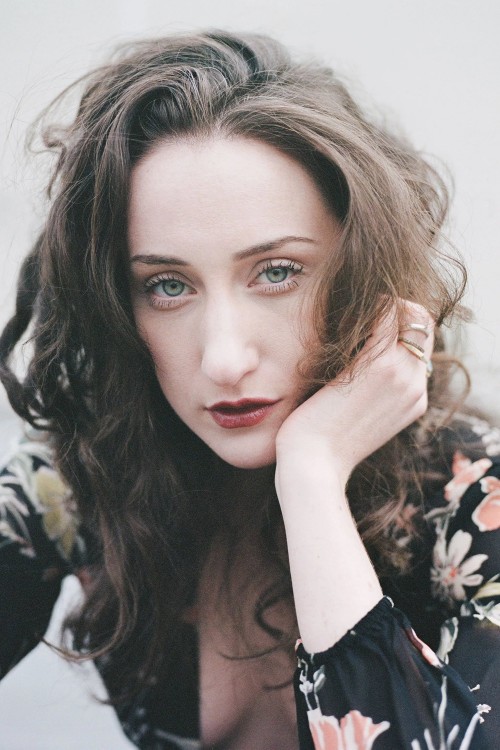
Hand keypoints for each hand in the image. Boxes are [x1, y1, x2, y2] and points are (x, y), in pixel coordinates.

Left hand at [276, 301, 433, 483]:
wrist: (315, 465)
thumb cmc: (323, 444)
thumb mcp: (359, 419)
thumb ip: (370, 394)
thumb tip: (354, 372)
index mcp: (414, 399)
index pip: (424, 345)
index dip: (404, 323)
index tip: (373, 318)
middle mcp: (416, 385)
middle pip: (424, 325)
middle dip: (398, 307)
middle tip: (363, 307)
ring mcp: (401, 375)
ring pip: (411, 315)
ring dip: (385, 303)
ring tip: (352, 307)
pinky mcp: (376, 366)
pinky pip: (387, 316)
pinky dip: (372, 304)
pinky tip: (344, 309)